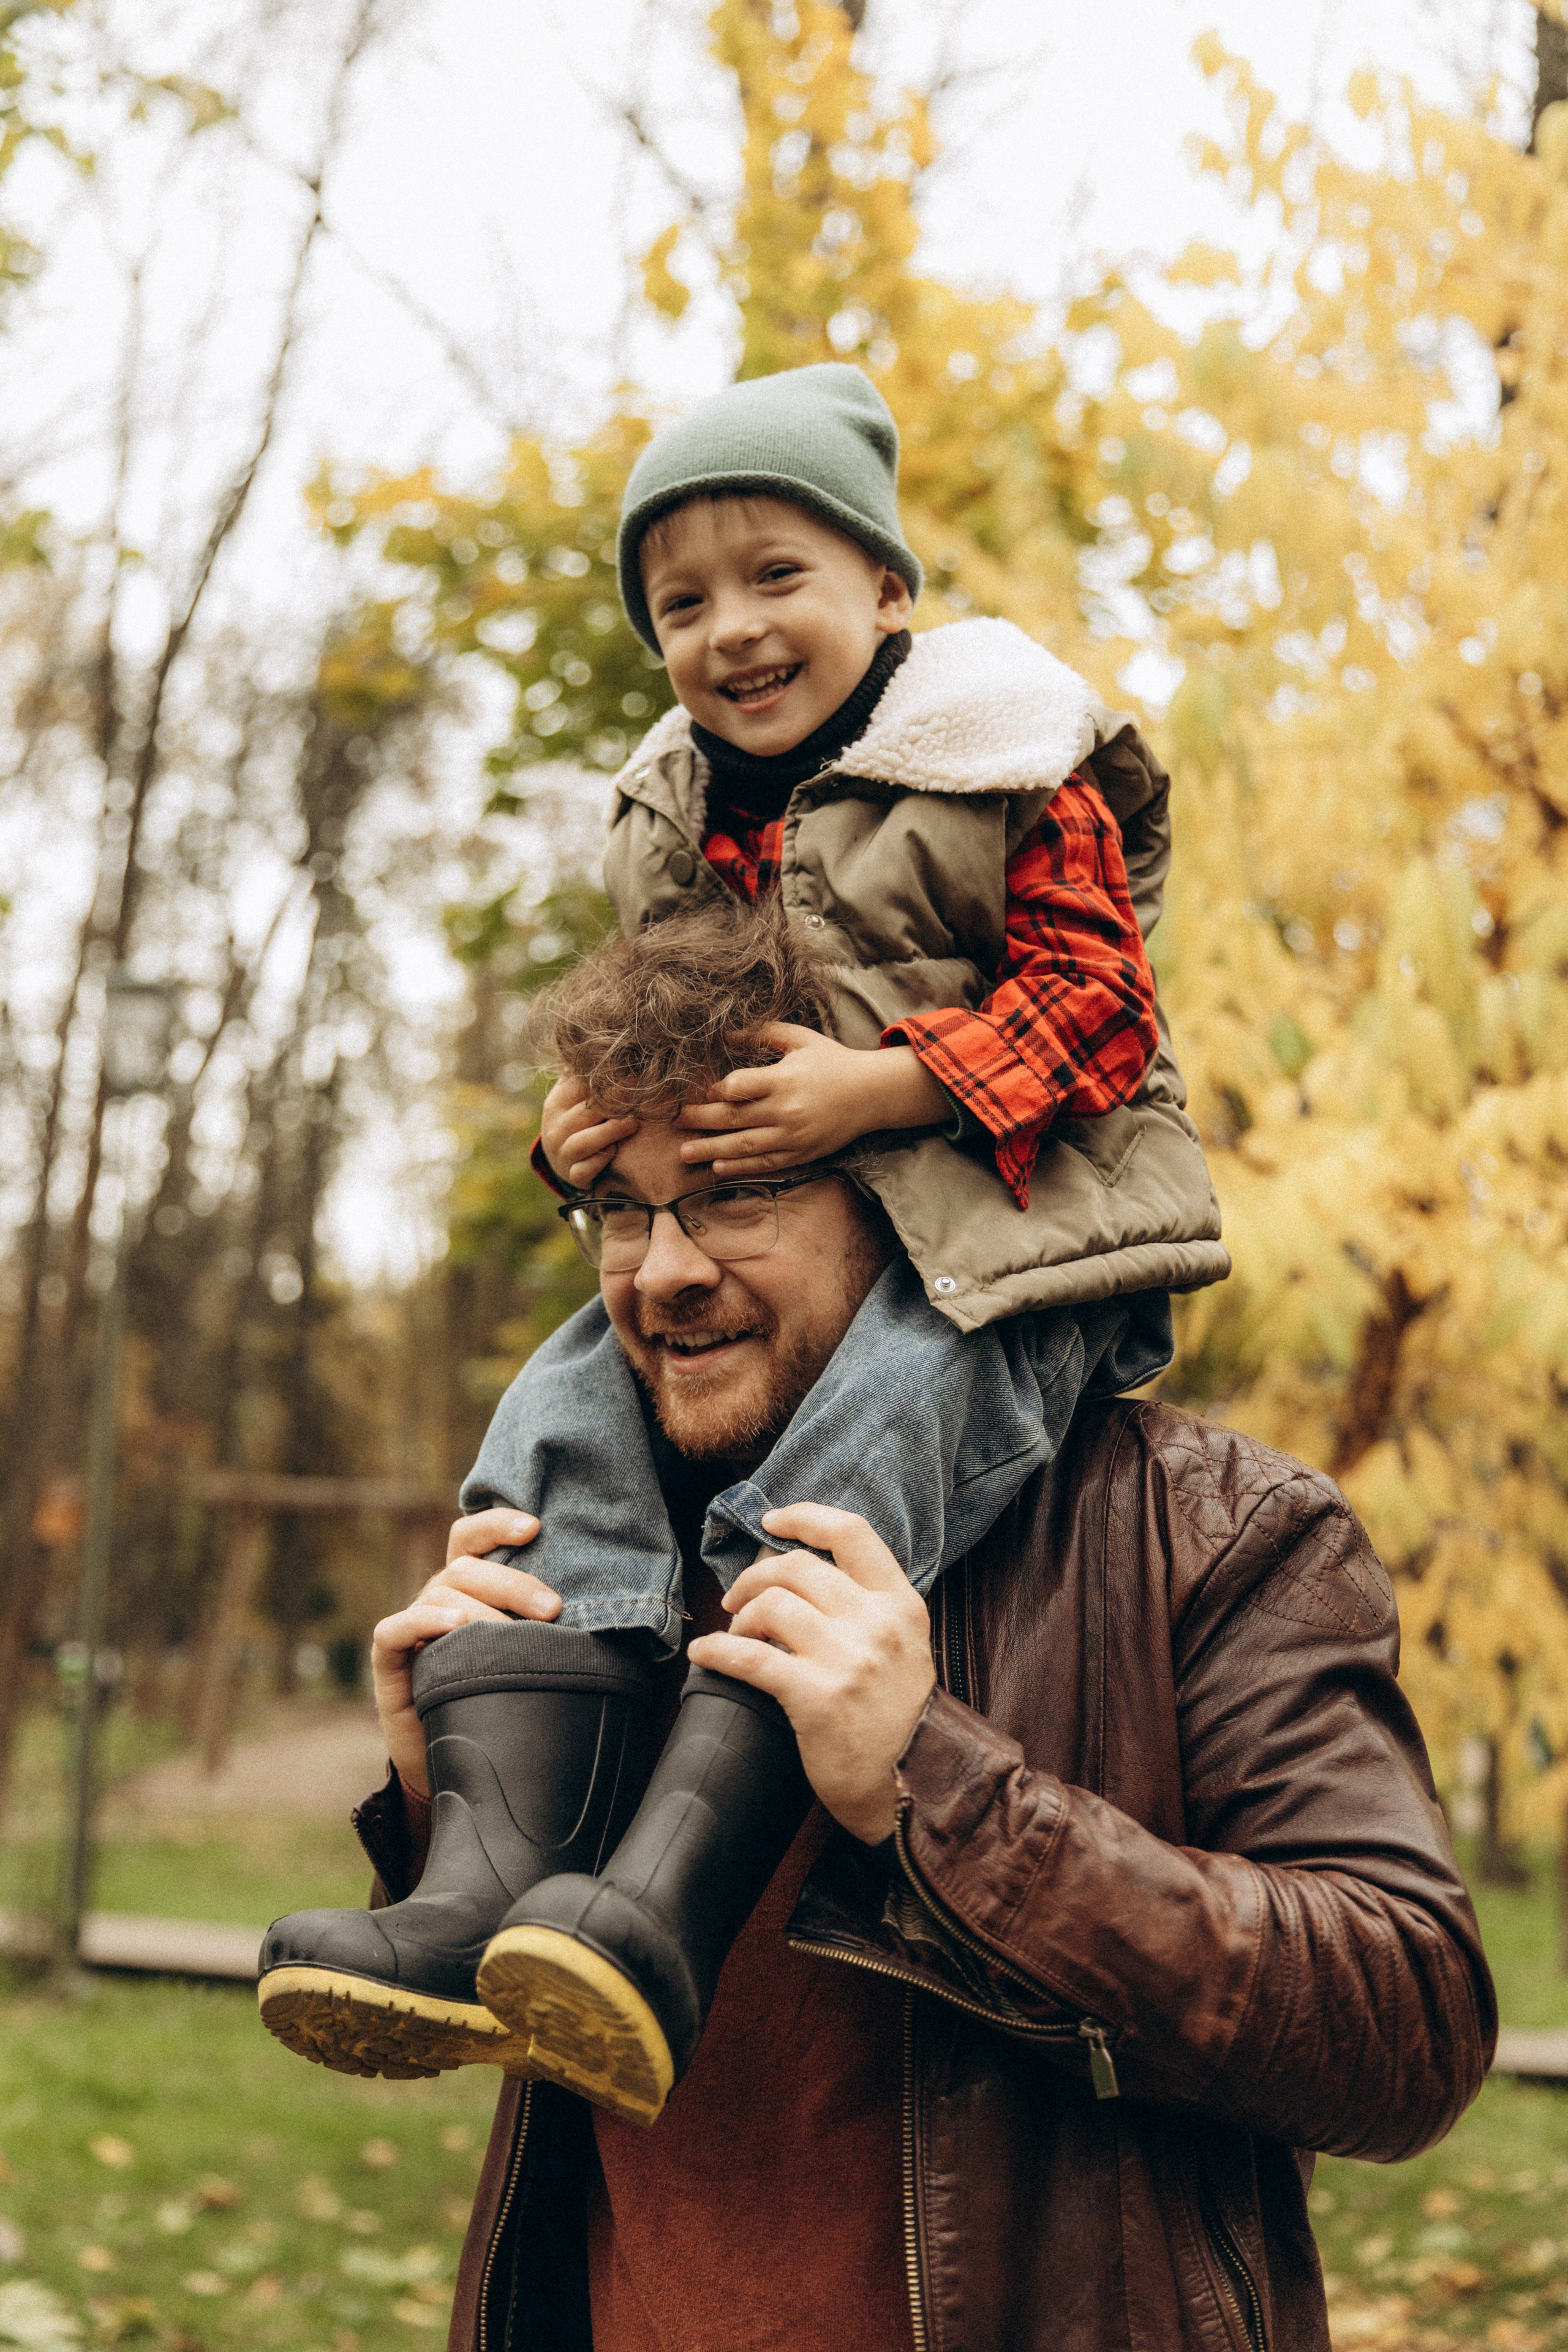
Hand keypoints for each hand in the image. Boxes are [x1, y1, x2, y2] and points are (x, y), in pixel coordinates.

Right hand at [370, 1508, 560, 1795]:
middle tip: (554, 1609)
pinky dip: (423, 1621)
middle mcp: (440, 1597)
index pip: (473, 1537)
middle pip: (467, 1566)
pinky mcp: (389, 1659)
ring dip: (480, 1607)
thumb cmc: (501, 1699)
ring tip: (510, 1631)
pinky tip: (453, 1627)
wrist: (452, 1760)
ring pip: (440, 1593)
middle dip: (513, 1582)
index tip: (536, 1526)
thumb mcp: (531, 1659)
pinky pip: (394, 1629)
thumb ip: (555, 1633)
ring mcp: (413, 1625)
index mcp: (470, 1586)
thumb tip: (624, 1624)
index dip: (498, 1523)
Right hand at [541, 1072, 637, 1188]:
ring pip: (584, 1142)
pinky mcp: (572, 1176)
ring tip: (633, 1123)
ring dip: (610, 1132)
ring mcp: (562, 1154)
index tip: (635, 1071)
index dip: (607, 1078)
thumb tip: (607, 1040)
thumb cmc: (577, 1121)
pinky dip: (601, 1162)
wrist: (562, 1161)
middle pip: (586, 1112)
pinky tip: (618, 1153)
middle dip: (615, 1102)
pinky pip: (585, 1170)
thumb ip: (586, 1075)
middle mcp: (554, 1128)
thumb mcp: (574, 1098)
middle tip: (642, 1092)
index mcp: (555, 1103)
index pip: (579, 1087)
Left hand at [676, 1025, 947, 1174]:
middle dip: (700, 1120)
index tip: (697, 1089)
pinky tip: (717, 1168)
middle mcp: (786, 1111)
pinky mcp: (800, 1153)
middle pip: (734, 1118)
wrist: (871, 1094)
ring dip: (711, 1150)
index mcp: (784, 1079)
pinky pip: (764, 1163)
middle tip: (675, 1120)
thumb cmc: (831, 1061)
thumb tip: (726, 1033)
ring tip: (684, 1153)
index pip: (740, 1087)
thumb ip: (763, 1032)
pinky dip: (740, 1167)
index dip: (715, 1090)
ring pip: (744, 1146)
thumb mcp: (799, 1038)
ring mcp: (793, 1136)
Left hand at [687, 1503, 935, 1843]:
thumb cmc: (897, 1715)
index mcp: (900, 1604)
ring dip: (741, 1617)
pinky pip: (750, 1658)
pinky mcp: (816, 1697)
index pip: (851, 1533)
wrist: (912, 1784)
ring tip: (737, 1635)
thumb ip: (867, 1605)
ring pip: (771, 1605)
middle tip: (738, 1600)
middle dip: (755, 1577)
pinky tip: (704, 1654)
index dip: (805, 1517)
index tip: (772, 1521)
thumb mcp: (904, 1646)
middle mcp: (876, 1623)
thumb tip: (799, 1569)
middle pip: (798, 1568)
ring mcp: (848, 1659)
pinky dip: (717, 1651)